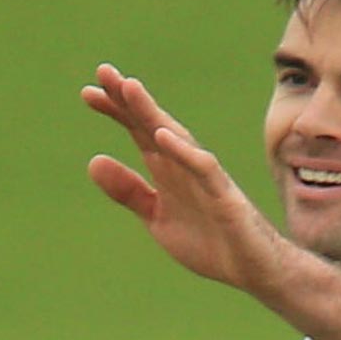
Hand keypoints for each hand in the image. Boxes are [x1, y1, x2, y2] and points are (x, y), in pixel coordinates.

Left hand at [83, 64, 287, 292]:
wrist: (252, 268)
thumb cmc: (209, 239)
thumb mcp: (156, 217)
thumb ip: (128, 191)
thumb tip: (93, 161)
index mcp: (167, 169)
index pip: (138, 131)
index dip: (116, 110)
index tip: (88, 92)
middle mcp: (184, 165)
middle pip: (153, 124)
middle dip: (129, 99)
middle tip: (103, 71)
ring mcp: (205, 177)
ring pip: (176, 137)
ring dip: (152, 113)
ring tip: (129, 89)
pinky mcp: (224, 196)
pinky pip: (202, 169)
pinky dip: (182, 152)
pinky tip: (161, 136)